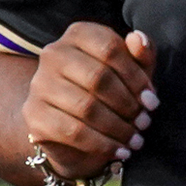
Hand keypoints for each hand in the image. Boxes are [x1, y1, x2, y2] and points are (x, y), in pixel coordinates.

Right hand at [23, 22, 157, 180]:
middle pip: (98, 77)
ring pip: (86, 107)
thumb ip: (141, 54)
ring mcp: (39, 83)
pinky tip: (119, 151)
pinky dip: (101, 144)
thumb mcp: (132, 72)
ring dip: (117, 127)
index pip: (110, 49)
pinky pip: (72, 131)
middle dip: (128, 104)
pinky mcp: (34, 114)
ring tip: (135, 139)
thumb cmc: (110, 93)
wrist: (74, 130)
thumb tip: (139, 39)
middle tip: (144, 122)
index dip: (136, 77)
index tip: (151, 100)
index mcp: (78, 34)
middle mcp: (53, 54)